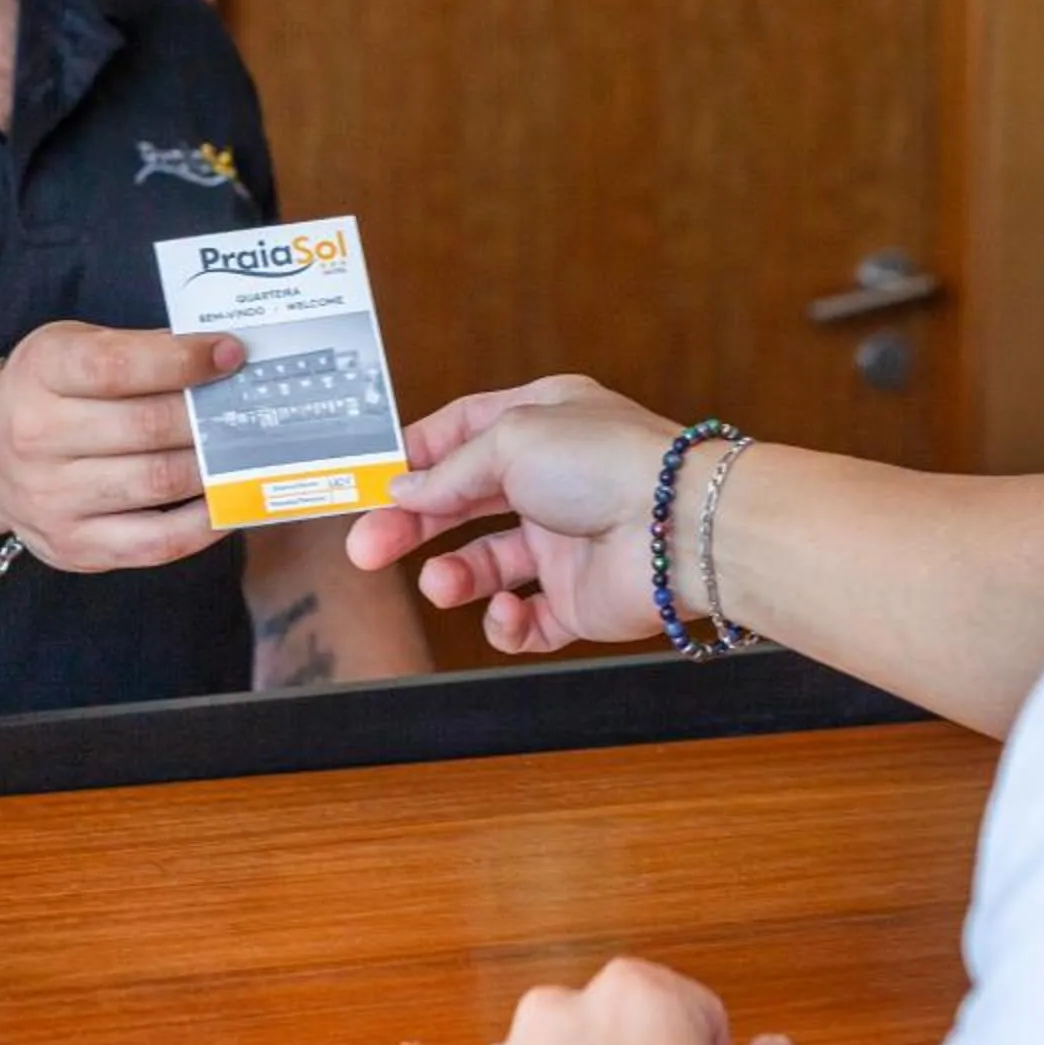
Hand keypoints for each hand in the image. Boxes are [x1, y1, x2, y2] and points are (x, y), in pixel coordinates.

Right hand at [0, 322, 243, 570]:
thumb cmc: (48, 392)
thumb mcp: (74, 348)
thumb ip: (140, 350)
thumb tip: (224, 357)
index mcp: (42, 372)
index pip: (120, 367)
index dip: (184, 361)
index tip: (232, 355)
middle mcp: (37, 436)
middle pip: (148, 427)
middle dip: (211, 416)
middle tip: (253, 406)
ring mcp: (51, 499)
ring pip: (158, 483)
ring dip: (215, 466)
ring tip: (249, 449)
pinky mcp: (73, 547)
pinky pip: (155, 542)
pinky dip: (203, 524)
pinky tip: (228, 503)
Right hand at [345, 375, 684, 652]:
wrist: (679, 529)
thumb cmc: (606, 462)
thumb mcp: (510, 440)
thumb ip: (450, 470)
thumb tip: (404, 491)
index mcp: (542, 421)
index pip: (462, 431)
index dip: (414, 456)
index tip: (368, 481)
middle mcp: (552, 479)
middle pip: (461, 503)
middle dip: (409, 526)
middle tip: (364, 549)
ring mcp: (565, 542)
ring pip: (485, 564)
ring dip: (453, 576)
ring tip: (441, 583)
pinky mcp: (578, 599)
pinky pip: (525, 620)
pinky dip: (505, 623)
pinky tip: (507, 612)